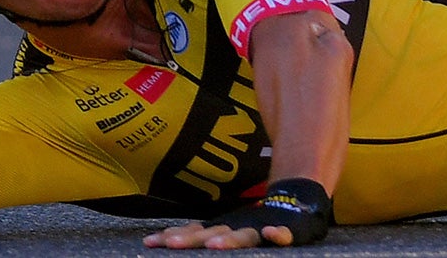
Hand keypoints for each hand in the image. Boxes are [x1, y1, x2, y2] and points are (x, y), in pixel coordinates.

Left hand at [143, 218, 288, 248]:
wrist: (296, 201)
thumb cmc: (254, 222)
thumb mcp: (224, 227)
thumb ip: (198, 233)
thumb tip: (160, 238)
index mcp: (224, 228)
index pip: (195, 232)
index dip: (173, 236)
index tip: (150, 242)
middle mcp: (239, 227)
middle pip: (214, 234)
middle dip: (192, 239)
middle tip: (171, 244)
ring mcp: (262, 229)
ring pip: (245, 236)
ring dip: (231, 240)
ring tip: (215, 245)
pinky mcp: (287, 231)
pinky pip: (284, 234)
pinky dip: (278, 234)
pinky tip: (271, 235)